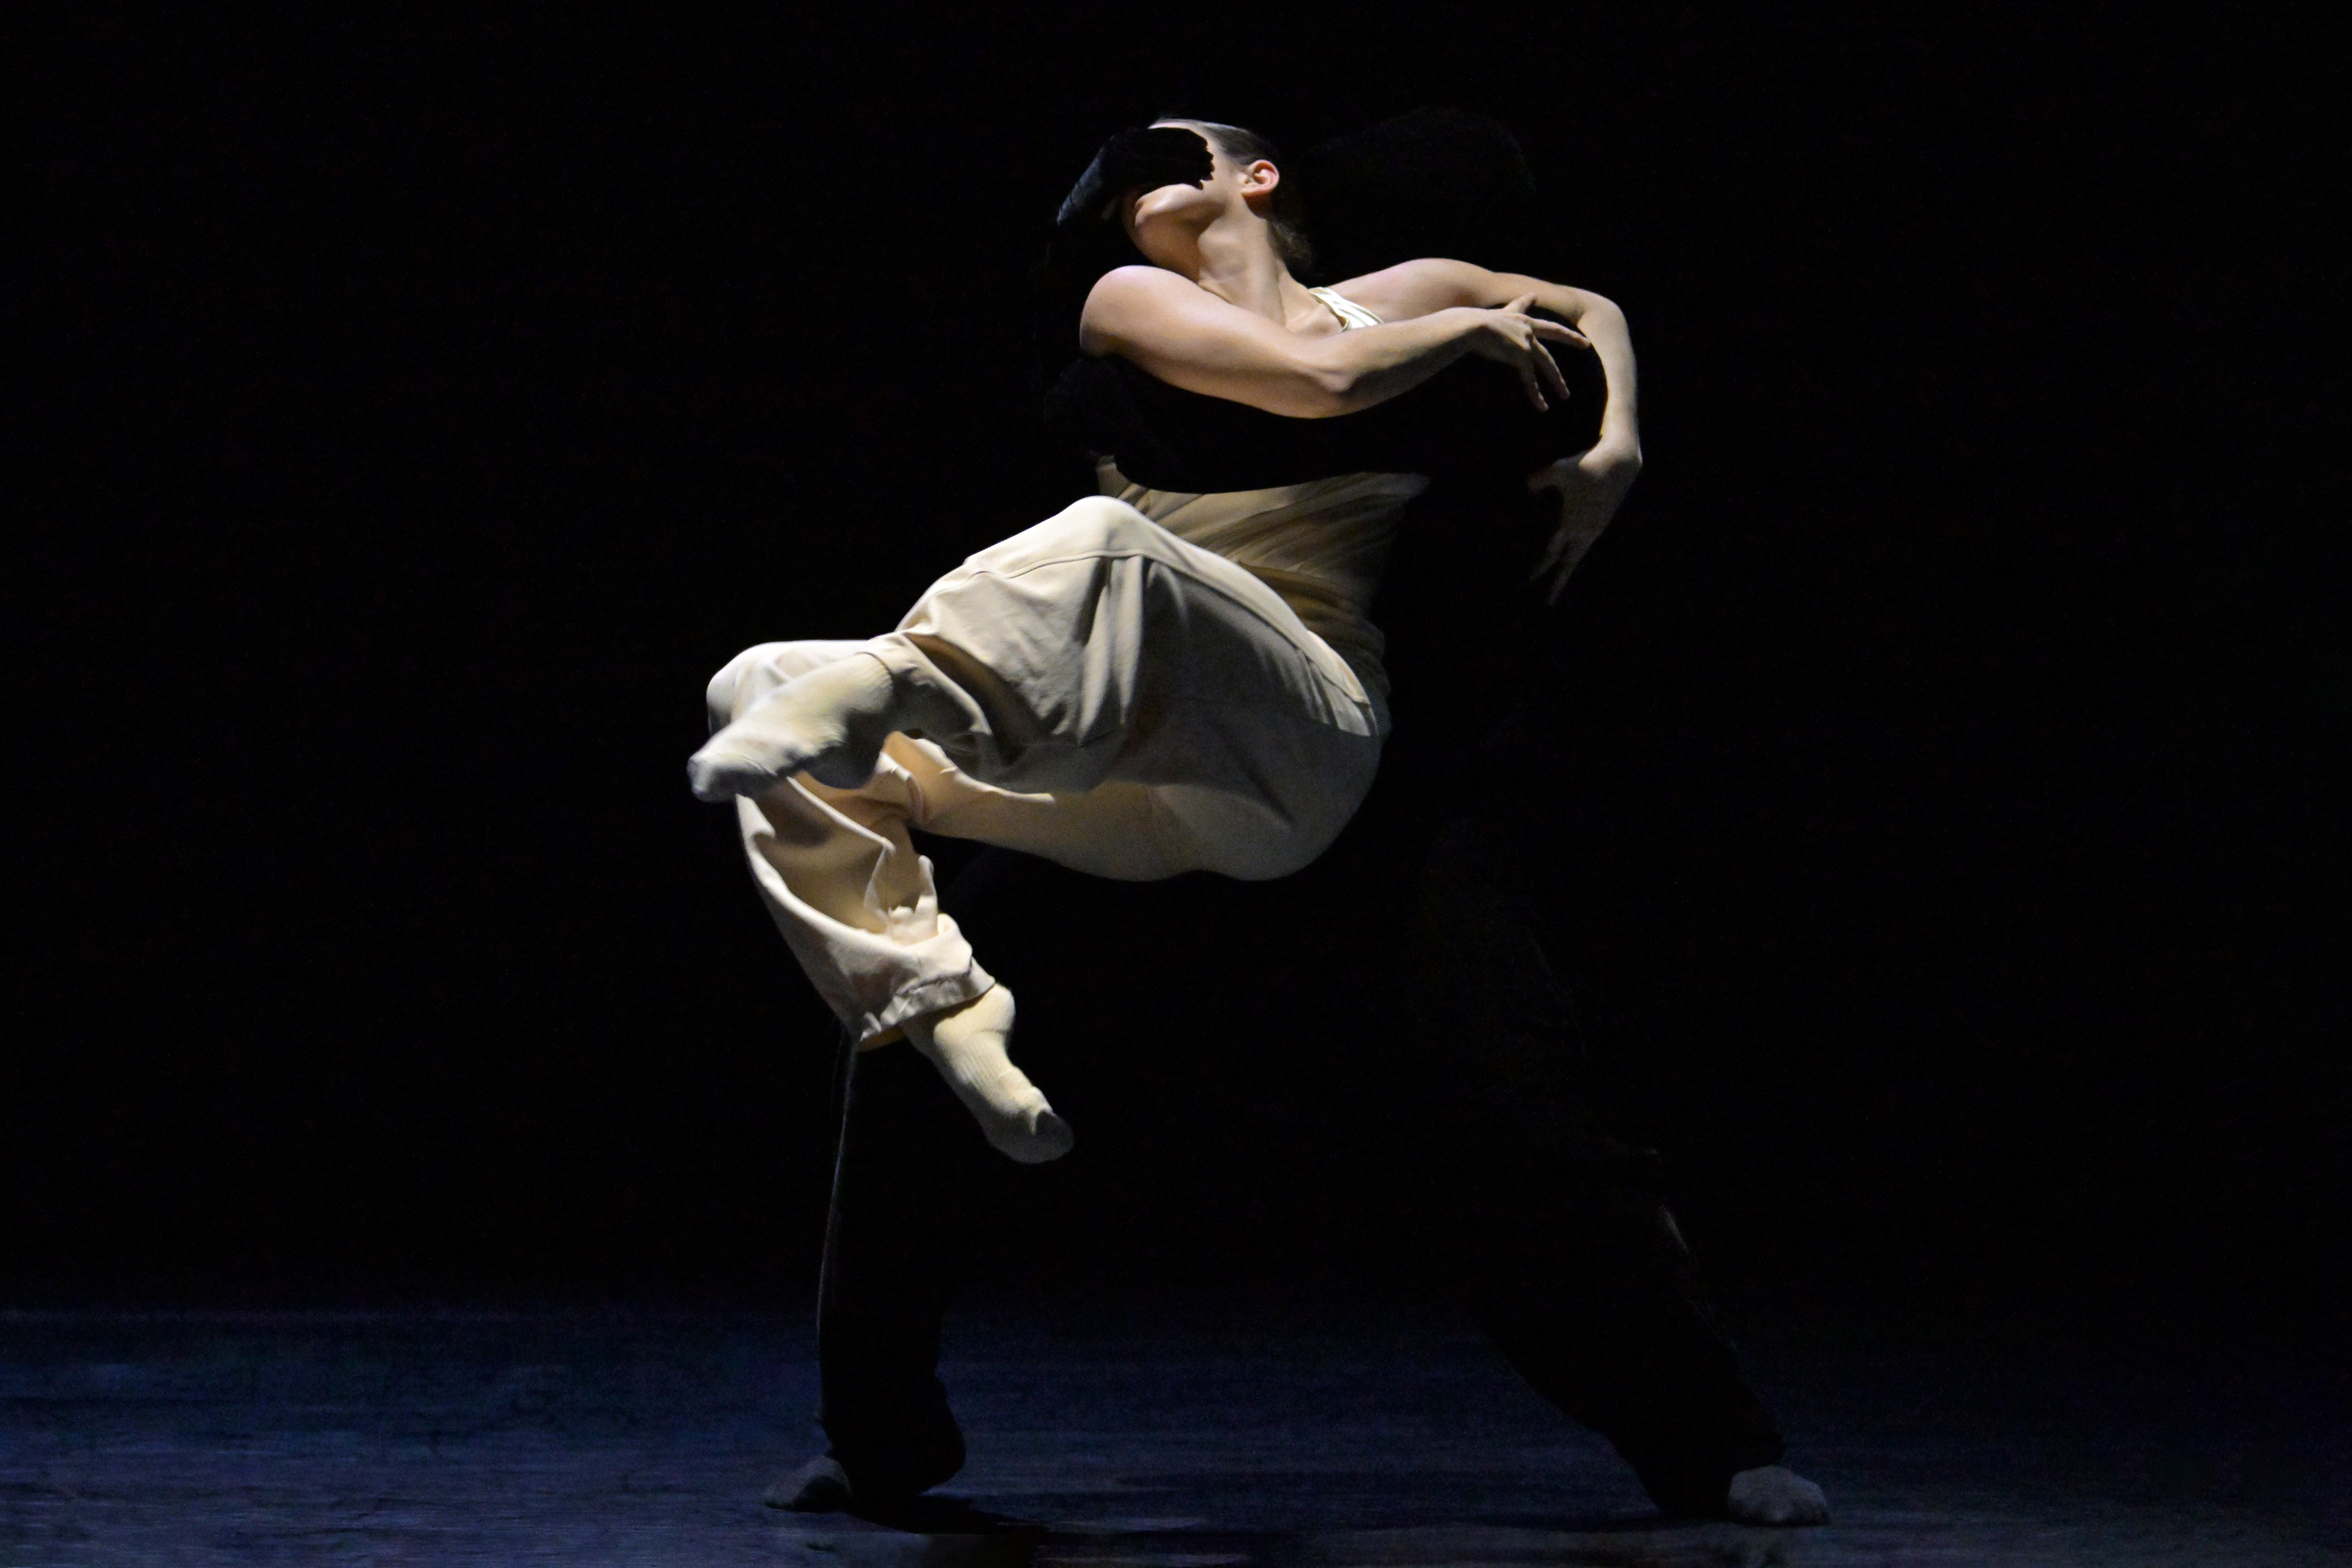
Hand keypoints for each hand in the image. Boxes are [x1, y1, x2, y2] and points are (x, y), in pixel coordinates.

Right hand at [1056, 125, 1215, 230]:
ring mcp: (1116, 156)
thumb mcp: (1128, 183)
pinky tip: (1194, 182)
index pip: (1159, 135)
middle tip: (1212, 157)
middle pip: (1162, 142)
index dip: (1183, 140)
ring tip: (1208, 170)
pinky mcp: (1116, 172)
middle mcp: (1119, 144)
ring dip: (1187, 162)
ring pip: (1160, 155)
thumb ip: (1144, 171)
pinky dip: (1175, 175)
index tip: (1205, 147)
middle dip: (1188, 149)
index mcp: (1124, 142)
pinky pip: (1153, 171)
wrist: (1076, 225)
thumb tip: (1169, 168)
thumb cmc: (1104, 209)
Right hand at [1460, 293, 1588, 411]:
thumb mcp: (1474, 319)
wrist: (1469, 326)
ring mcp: (1526, 341)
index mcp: (1512, 316)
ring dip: (1556, 381)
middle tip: (1585, 344)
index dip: (1528, 300)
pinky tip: (1542, 408)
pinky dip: (1536, 395)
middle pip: (1554, 332)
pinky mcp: (1522, 356)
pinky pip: (1530, 380)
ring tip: (1565, 395)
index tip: (1534, 296)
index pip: (1523, 306)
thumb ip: (1475, 322)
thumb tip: (1455, 322)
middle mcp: (1525, 326)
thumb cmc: (1464, 325)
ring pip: (1547, 363)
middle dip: (1571, 339)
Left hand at [1527, 439, 1640, 603]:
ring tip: (1557, 574)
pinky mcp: (1603, 520)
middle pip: (1568, 564)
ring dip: (1566, 563)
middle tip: (1548, 604)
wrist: (1621, 463)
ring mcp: (1596, 527)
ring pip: (1577, 551)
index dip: (1539, 569)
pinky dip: (1575, 545)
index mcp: (1572, 524)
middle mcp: (1585, 531)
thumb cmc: (1587, 465)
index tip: (1528, 581)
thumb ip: (1538, 481)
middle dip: (1558, 584)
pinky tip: (1571, 545)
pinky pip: (1585, 538)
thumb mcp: (1557, 470)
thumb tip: (1527, 489)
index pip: (1552, 554)